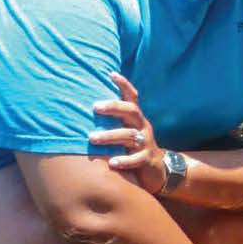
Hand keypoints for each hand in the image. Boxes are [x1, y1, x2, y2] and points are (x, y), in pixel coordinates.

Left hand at [90, 72, 167, 194]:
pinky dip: (124, 160)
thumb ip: (113, 122)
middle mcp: (142, 126)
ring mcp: (146, 142)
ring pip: (130, 135)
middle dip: (114, 107)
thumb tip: (84, 109)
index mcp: (136, 119)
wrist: (158, 169)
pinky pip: (137, 159)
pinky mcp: (147, 159)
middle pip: (131, 111)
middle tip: (95, 106)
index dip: (124, 85)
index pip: (132, 97)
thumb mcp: (126, 131)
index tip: (111, 74)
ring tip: (92, 138)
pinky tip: (111, 163)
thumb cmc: (133, 148)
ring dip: (110, 135)